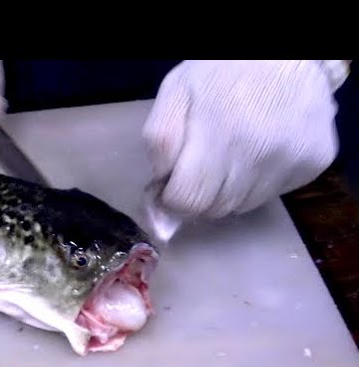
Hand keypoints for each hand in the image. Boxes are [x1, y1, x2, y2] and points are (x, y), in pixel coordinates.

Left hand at [141, 60, 346, 221]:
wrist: (288, 51)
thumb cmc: (222, 71)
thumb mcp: (175, 93)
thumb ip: (160, 142)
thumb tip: (160, 188)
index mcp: (220, 137)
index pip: (188, 201)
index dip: (174, 196)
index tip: (174, 182)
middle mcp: (260, 156)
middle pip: (215, 208)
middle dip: (201, 193)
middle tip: (203, 164)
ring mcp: (291, 162)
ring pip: (243, 205)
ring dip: (230, 189)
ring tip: (233, 152)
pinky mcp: (314, 164)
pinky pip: (274, 193)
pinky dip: (260, 181)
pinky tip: (261, 150)